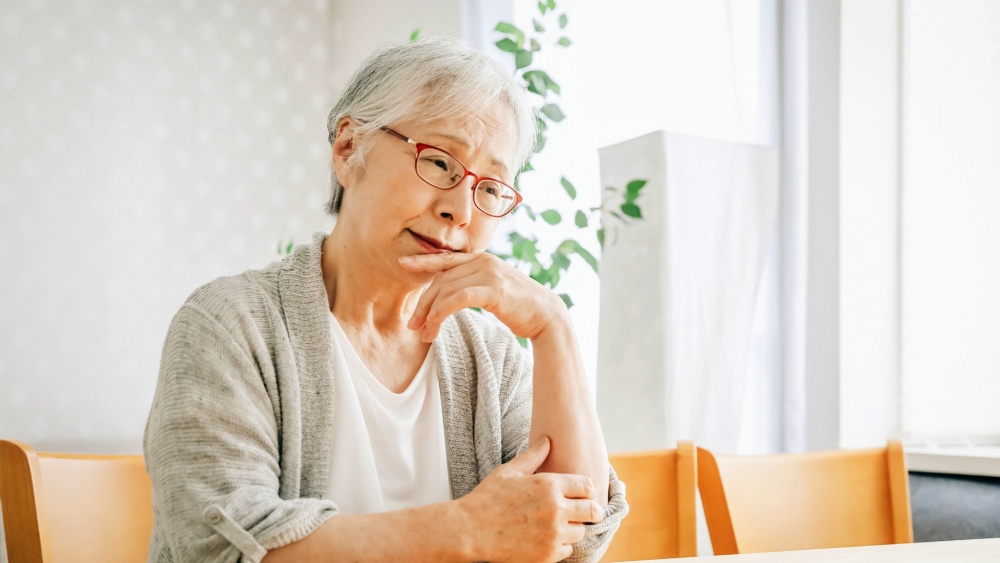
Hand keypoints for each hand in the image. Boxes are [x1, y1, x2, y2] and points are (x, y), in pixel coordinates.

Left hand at [400, 252, 564, 341]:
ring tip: (424, 334)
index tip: (403, 264)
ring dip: (431, 314)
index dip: (424, 262)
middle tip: (412, 324)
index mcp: (482, 259)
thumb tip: (451, 294)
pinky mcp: (493, 290)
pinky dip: (442, 312)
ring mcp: (489, 273)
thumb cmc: (519, 306)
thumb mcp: (493, 289)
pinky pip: (458, 298)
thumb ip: (474, 285)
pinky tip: (436, 325)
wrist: (547, 315)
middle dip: (423, 303)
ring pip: (446, 290)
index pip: (446, 260)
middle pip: (442, 279)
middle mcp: (484, 262)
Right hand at [457, 437, 604, 562]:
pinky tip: (547, 538)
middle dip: (591, 511)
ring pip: (580, 532)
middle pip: (592, 511)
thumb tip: (548, 440)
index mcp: (548, 485)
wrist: (469, 530)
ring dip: (573, 528)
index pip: (587, 487)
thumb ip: (533, 456)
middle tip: (587, 512)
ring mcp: (552, 534)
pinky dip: (561, 545)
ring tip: (559, 524)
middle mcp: (555, 509)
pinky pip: (567, 549)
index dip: (588, 490)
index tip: (584, 494)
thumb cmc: (487, 498)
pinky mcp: (547, 555)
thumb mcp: (509, 472)